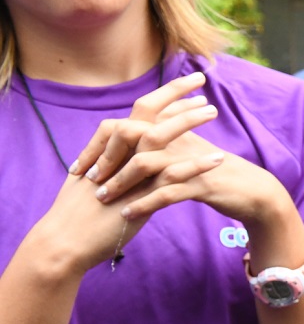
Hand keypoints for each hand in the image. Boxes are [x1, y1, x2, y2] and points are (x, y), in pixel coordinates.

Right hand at [22, 77, 218, 275]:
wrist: (66, 242)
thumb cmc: (81, 216)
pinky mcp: (139, 195)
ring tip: (213, 111)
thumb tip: (130, 157)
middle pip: (146, 114)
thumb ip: (116, 165)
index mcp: (112, 149)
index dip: (163, 97)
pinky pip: (170, 175)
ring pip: (158, 137)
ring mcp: (128, 173)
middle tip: (201, 81)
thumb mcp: (99, 182)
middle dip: (173, 95)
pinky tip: (217, 158)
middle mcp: (119, 155)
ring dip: (186, 122)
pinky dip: (195, 165)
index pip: (139, 114)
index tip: (188, 86)